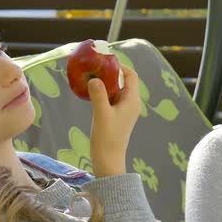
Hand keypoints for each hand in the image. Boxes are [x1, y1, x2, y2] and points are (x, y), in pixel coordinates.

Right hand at [88, 63, 140, 177]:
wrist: (108, 160)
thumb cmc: (107, 137)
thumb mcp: (101, 114)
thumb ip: (98, 94)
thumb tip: (94, 79)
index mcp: (132, 100)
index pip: (130, 75)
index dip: (119, 66)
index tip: (104, 62)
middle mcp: (131, 103)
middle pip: (123, 81)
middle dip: (109, 73)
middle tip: (94, 68)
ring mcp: (124, 111)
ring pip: (116, 90)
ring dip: (105, 84)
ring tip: (90, 79)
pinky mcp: (117, 117)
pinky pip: (111, 99)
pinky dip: (102, 93)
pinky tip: (90, 94)